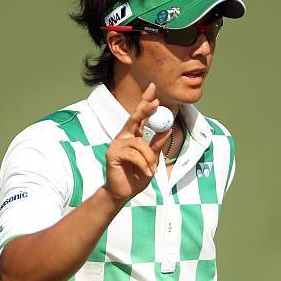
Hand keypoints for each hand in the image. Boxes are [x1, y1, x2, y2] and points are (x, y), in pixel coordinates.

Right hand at [104, 82, 171, 202]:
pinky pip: (134, 154)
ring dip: (149, 158)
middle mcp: (124, 136)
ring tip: (152, 170)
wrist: (122, 193)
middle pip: (134, 118)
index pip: (140, 115)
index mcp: (133, 135)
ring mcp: (117, 144)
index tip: (153, 87)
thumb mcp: (151, 160)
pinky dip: (144, 164)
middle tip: (155, 103)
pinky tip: (146, 173)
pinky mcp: (112, 154)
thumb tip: (168, 129)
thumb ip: (157, 145)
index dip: (145, 101)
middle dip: (145, 109)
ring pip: (139, 143)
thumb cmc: (136, 176)